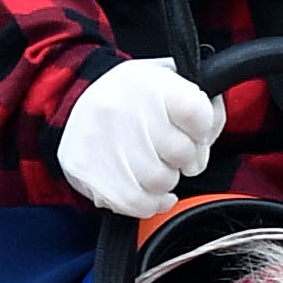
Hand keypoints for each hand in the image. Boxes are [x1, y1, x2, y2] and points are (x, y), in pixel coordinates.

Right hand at [56, 56, 220, 216]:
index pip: (195, 111)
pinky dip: (153, 203)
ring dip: (168, 181)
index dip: (204, 130)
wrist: (70, 99)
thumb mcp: (166, 79)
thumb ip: (200, 98)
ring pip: (161, 181)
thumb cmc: (132, 96)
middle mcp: (122, 108)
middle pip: (181, 152)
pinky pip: (137, 203)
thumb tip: (212, 127)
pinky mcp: (87, 171)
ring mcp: (102, 141)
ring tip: (157, 167)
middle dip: (189, 160)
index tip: (197, 133)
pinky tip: (154, 193)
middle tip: (178, 155)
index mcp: (147, 82)